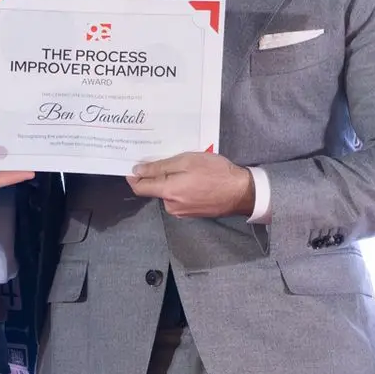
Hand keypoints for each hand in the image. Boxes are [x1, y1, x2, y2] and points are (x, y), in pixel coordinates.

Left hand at [127, 151, 254, 217]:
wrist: (241, 192)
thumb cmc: (216, 172)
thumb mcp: (187, 161)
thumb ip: (160, 167)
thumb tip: (137, 170)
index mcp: (168, 191)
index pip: (139, 187)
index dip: (133, 176)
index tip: (133, 165)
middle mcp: (171, 205)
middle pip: (154, 189)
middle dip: (157, 175)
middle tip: (169, 160)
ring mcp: (182, 212)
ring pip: (167, 193)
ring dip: (171, 181)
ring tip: (187, 169)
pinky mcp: (191, 213)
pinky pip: (178, 198)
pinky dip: (181, 188)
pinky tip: (194, 180)